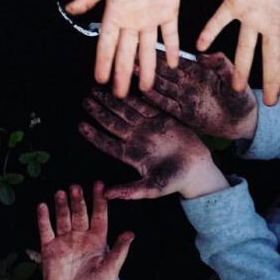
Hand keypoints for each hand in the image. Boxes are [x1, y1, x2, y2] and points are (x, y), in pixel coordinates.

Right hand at [38, 182, 132, 279]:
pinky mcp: (49, 249)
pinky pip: (46, 230)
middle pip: (79, 213)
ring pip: (63, 218)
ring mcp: (64, 241)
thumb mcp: (110, 270)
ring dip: (62, 205)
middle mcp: (80, 237)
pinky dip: (43, 218)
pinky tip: (43, 206)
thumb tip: (131, 233)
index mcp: (97, 241)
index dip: (99, 200)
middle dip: (78, 200)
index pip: (99, 215)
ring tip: (61, 193)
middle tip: (76, 187)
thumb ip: (119, 251)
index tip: (100, 185)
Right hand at [66, 0, 180, 96]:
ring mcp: (151, 16)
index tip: (98, 80)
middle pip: (126, 52)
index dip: (102, 62)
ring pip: (147, 49)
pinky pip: (169, 34)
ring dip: (147, 68)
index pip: (107, 43)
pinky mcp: (169, 10)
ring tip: (146, 88)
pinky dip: (171, 49)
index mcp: (115, 11)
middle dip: (122, 73)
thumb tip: (71, 8)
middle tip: (120, 95)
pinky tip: (172, 64)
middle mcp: (132, 18)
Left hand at [79, 90, 220, 200]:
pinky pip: (145, 103)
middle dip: (99, 110)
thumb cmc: (174, 182)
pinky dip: (134, 95)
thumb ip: (130, 191)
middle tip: (85, 99)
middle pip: (113, 122)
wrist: (197, 169)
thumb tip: (107, 195)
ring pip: (125, 109)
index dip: (94, 135)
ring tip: (97, 88)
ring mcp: (147, 126)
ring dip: (111, 99)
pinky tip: (123, 84)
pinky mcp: (160, 117)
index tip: (81, 126)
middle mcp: (135, 138)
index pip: (107, 143)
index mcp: (130, 155)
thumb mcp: (151, 188)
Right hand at [141, 52, 257, 140]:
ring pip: (162, 86)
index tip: (149, 42)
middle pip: (164, 70)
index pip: (176, 59)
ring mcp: (184, 97)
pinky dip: (156, 99)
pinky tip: (144, 93)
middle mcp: (186, 82)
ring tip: (132, 70)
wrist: (243, 123)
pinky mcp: (184, 113)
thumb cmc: (240, 97)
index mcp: (197, 70)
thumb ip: (221, 65)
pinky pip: (167, 104)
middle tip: (132, 52)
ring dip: (148, 78)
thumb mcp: (233, 78)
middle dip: (149, 62)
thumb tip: (204, 54)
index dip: (163, 52)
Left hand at [197, 0, 279, 104]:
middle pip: (271, 58)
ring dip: (240, 67)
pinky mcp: (234, 1)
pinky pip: (219, 20)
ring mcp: (251, 14)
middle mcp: (270, 23)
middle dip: (270, 80)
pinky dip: (210, 32)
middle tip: (271, 104)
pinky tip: (201, 47)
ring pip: (244, 47)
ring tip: (236, 88)